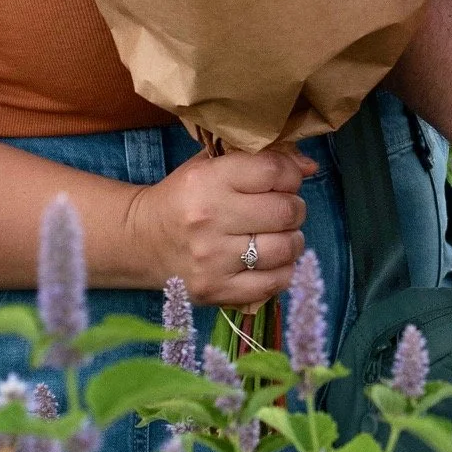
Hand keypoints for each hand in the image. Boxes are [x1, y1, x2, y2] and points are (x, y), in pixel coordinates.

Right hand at [121, 144, 315, 311]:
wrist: (141, 240)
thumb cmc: (183, 197)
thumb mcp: (211, 166)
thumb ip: (259, 160)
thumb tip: (310, 166)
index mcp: (207, 181)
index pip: (274, 171)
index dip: (290, 174)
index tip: (285, 180)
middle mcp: (209, 219)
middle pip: (286, 211)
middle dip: (294, 208)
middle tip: (283, 209)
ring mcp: (213, 259)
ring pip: (286, 248)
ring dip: (292, 240)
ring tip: (279, 235)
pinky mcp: (217, 291)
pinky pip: (275, 282)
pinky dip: (282, 270)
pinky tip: (270, 261)